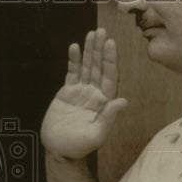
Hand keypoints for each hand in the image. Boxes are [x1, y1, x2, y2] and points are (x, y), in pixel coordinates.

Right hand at [40, 28, 128, 160]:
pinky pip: (72, 72)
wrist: (58, 150)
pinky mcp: (67, 92)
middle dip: (100, 49)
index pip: (110, 76)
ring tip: (91, 34)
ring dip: (89, 50)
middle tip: (101, 31)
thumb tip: (123, 101)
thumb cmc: (78, 147)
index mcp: (104, 102)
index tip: (110, 44)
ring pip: (87, 66)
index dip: (110, 59)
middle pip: (99, 67)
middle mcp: (94, 94)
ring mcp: (81, 91)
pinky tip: (75, 47)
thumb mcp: (95, 135)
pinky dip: (73, 60)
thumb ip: (108, 117)